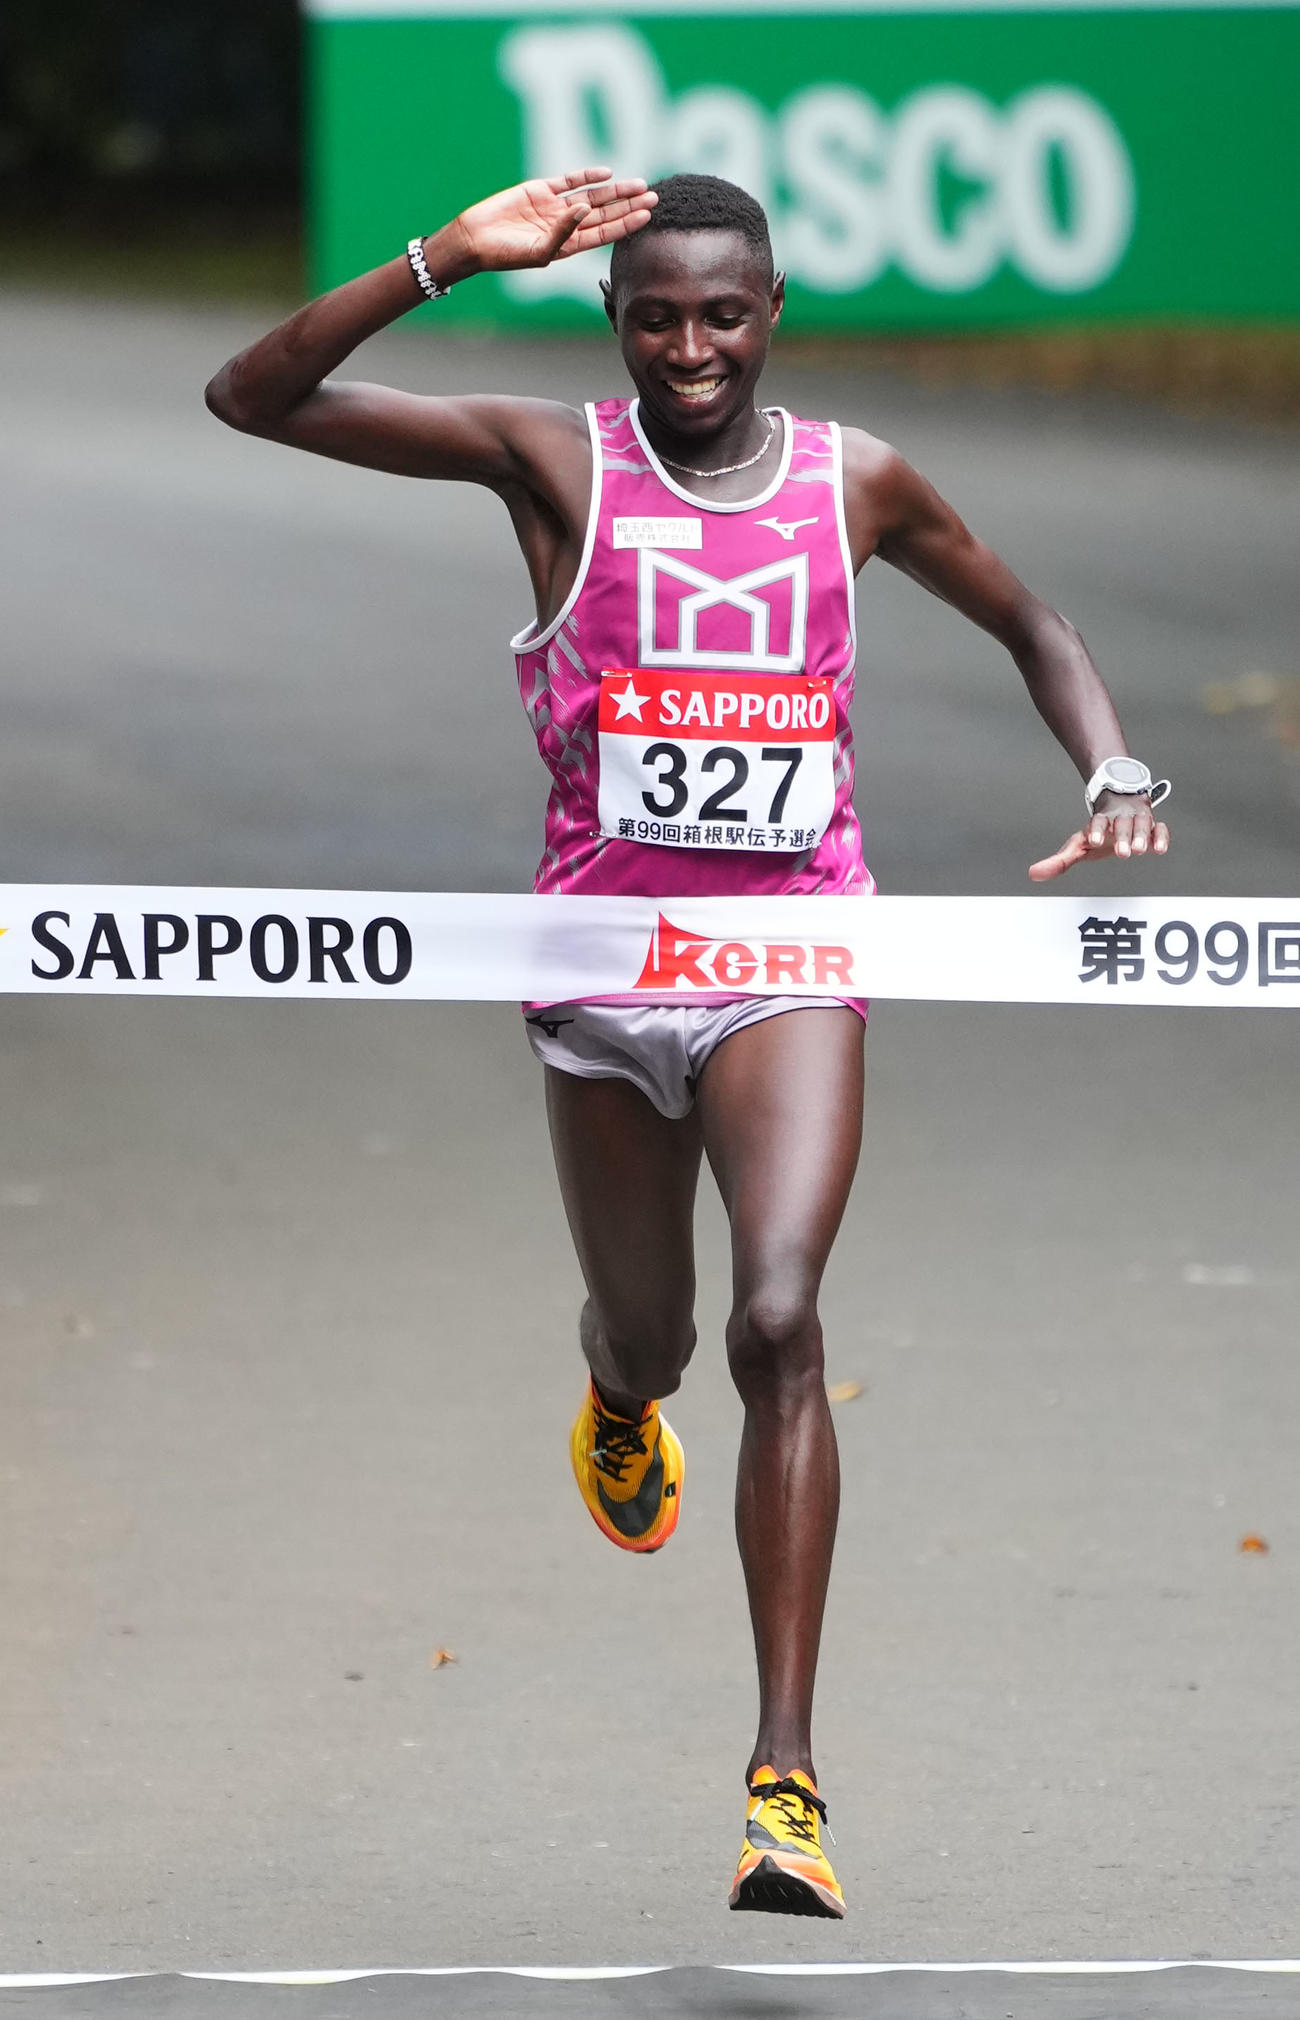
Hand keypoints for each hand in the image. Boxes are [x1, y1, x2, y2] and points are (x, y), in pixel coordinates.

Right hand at [439, 167, 656, 277]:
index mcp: (569, 247)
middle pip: (605, 213)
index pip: (605, 234)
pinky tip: (606, 172)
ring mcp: (554, 207)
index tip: (647, 215)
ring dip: (614, 190)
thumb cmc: (505, 254)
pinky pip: (568, 181)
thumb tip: (586, 208)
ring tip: (638, 184)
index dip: (627, 223)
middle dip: (629, 205)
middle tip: (653, 196)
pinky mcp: (539, 190)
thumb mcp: (538, 251)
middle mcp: (565, 227)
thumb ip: (563, 231)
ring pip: (592, 196)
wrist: (475, 239)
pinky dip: (586, 176)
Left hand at [1029, 792, 1170, 880]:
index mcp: (1099, 821)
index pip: (1097, 822)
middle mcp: (1119, 818)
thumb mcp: (1078, 845)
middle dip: (1123, 837)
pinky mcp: (1153, 826)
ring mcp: (1137, 820)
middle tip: (1124, 853)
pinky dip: (1160, 836)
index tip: (1094, 841)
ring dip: (1142, 836)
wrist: (1121, 804)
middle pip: (1121, 824)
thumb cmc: (1098, 832)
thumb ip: (1060, 861)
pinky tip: (1160, 849)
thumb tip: (1034, 874)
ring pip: (1141, 823)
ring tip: (1141, 850)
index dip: (1096, 831)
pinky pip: (1159, 828)